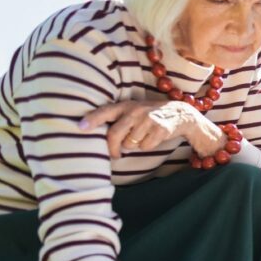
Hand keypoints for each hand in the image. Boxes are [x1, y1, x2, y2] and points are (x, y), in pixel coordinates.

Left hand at [81, 100, 223, 157]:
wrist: (180, 113)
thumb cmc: (149, 115)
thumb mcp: (133, 110)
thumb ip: (118, 119)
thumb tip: (100, 137)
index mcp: (126, 105)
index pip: (105, 112)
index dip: (92, 119)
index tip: (80, 127)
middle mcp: (136, 111)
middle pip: (115, 134)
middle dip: (113, 148)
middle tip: (115, 154)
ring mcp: (148, 119)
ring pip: (130, 144)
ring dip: (134, 146)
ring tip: (141, 137)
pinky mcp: (160, 129)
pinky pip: (145, 147)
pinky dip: (147, 146)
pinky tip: (153, 138)